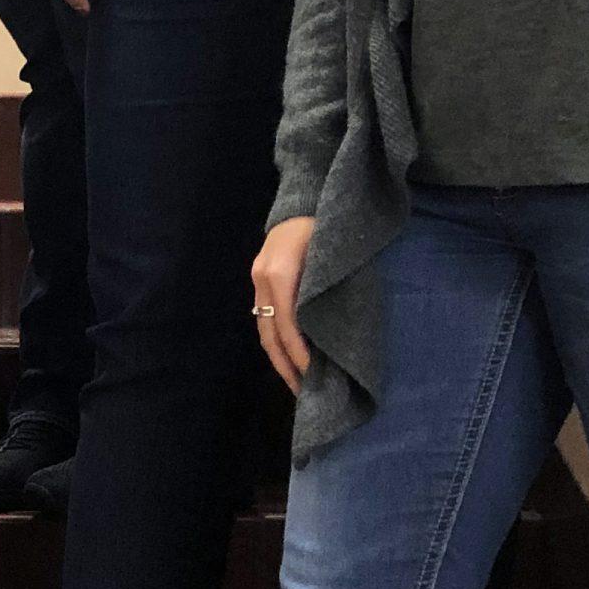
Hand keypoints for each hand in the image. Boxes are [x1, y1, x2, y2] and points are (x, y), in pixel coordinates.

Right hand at [251, 215, 315, 393]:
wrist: (305, 197)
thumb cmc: (326, 225)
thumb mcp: (331, 255)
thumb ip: (327, 290)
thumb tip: (331, 335)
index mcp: (279, 272)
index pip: (287, 324)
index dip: (299, 353)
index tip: (314, 376)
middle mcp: (262, 277)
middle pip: (269, 332)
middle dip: (285, 364)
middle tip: (303, 392)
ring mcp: (257, 277)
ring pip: (263, 327)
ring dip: (278, 357)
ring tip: (295, 382)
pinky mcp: (260, 278)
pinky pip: (264, 316)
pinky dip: (275, 340)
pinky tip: (288, 356)